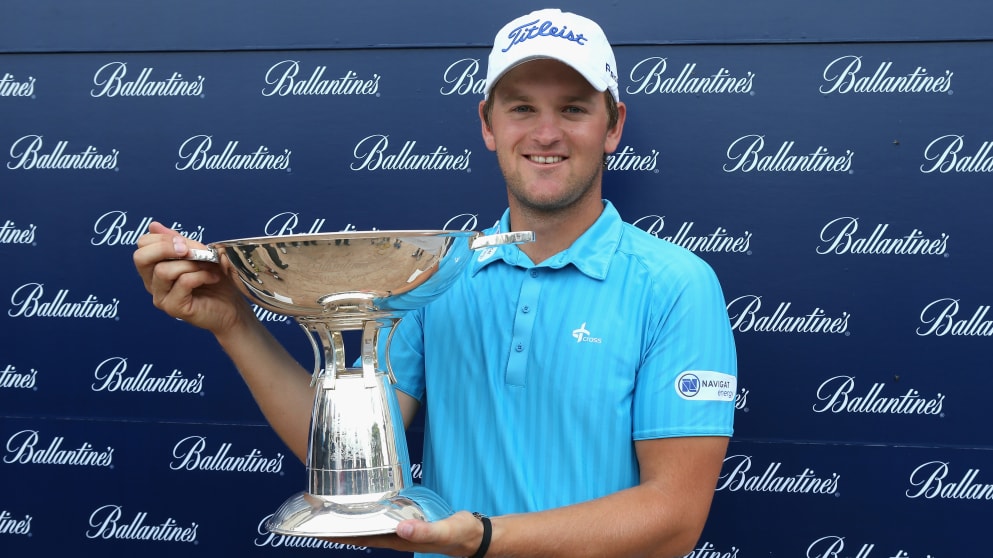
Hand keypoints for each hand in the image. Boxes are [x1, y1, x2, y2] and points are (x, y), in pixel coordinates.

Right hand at [133, 221, 250, 333]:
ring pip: (163, 270)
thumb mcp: (198, 255)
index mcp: (154, 269)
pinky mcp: (174, 308)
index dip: (163, 238)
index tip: (187, 242)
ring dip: (191, 263)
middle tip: (190, 250)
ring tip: (209, 266)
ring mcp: (162, 298)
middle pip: (141, 257)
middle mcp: (153, 284)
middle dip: (166, 247)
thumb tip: (154, 225)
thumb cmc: (216, 280)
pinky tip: (213, 277)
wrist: (233, 308)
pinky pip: (183, 282)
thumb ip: (178, 242)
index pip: (142, 245)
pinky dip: (201, 275)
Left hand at [324, 511, 485, 556]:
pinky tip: (363, 500)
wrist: (473, 534)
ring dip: (350, 516)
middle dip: (337, 524)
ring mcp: (399, 527)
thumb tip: (402, 527)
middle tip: (314, 511)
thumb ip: (425, 530)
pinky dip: (368, 508)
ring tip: (331, 505)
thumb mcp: (444, 531)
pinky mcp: (406, 518)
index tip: (316, 526)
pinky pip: (381, 513)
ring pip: (368, 523)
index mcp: (398, 540)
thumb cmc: (459, 534)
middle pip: (359, 531)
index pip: (361, 538)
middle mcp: (394, 535)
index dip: (338, 535)